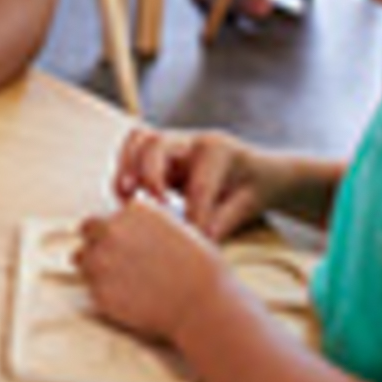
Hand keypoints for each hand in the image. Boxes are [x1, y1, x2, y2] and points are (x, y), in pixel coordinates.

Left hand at [75, 198, 226, 342]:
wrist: (203, 304)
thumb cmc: (200, 268)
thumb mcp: (177, 229)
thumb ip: (147, 224)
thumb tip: (132, 228)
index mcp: (132, 210)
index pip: (106, 215)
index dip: (113, 230)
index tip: (123, 243)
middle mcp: (111, 229)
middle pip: (87, 231)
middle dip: (98, 243)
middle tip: (116, 261)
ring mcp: (102, 260)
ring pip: (83, 259)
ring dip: (96, 266)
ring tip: (122, 281)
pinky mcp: (100, 291)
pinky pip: (92, 288)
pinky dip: (104, 293)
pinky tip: (128, 299)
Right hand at [114, 127, 273, 239]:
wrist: (256, 171)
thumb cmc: (253, 186)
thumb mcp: (249, 203)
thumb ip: (225, 220)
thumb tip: (202, 240)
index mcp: (220, 150)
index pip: (199, 183)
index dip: (195, 214)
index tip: (194, 242)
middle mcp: (192, 139)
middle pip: (157, 144)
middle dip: (148, 175)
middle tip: (150, 206)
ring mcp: (173, 142)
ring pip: (139, 140)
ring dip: (127, 167)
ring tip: (126, 197)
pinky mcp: (158, 152)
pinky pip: (133, 149)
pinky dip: (125, 168)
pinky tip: (127, 195)